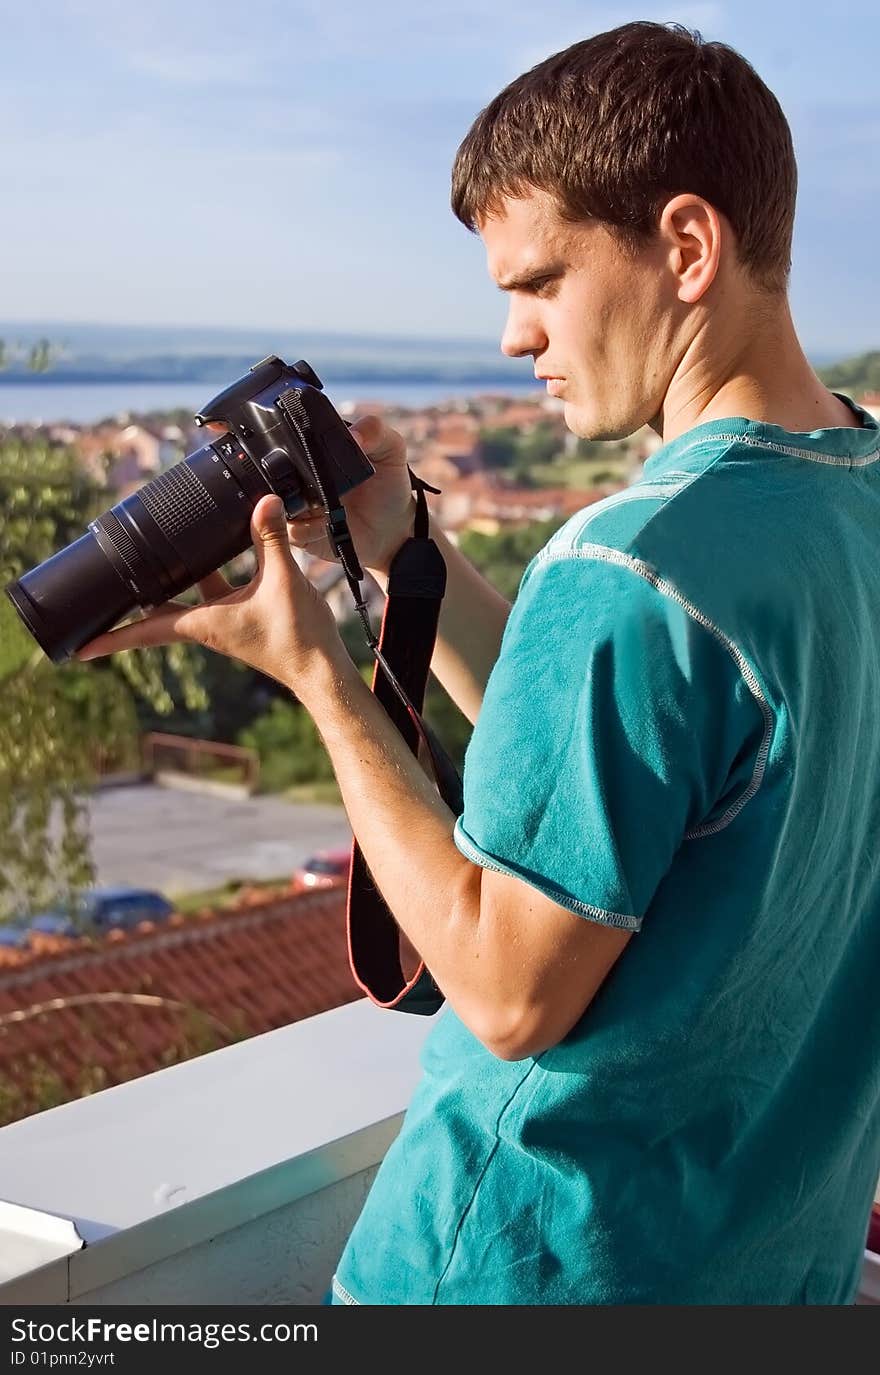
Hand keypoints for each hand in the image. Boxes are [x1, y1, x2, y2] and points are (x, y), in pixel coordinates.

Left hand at [76, 495, 348, 697]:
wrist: (320, 668)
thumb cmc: (298, 636)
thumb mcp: (283, 580)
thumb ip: (271, 538)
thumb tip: (264, 501)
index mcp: (203, 623)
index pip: (146, 630)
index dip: (112, 638)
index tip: (80, 648)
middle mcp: (205, 626)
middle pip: (154, 613)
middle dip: (128, 605)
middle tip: (96, 596)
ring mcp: (221, 622)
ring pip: (183, 596)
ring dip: (166, 580)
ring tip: (145, 557)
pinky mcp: (240, 617)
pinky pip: (211, 591)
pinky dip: (204, 574)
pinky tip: (210, 550)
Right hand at [287, 414, 415, 577]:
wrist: (394, 529)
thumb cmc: (389, 486)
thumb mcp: (390, 449)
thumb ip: (375, 430)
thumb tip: (352, 434)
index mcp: (317, 452)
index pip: (289, 440)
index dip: (291, 442)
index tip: (307, 450)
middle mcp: (302, 477)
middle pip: (277, 471)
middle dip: (289, 476)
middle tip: (315, 482)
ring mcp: (299, 505)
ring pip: (277, 503)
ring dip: (296, 505)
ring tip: (322, 506)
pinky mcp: (302, 532)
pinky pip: (291, 530)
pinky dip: (306, 528)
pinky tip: (326, 524)